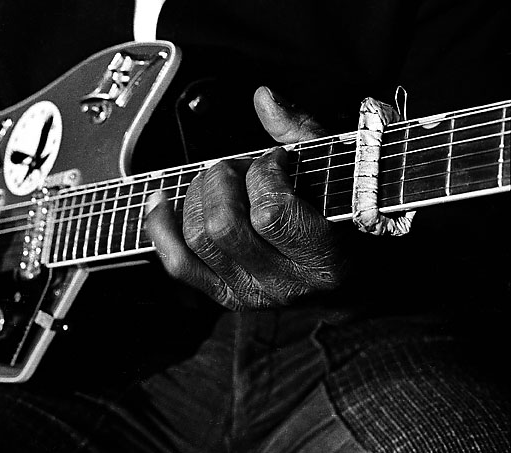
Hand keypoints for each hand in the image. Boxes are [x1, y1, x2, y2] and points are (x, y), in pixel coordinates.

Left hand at [145, 86, 347, 309]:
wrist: (353, 269)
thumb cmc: (346, 212)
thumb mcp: (338, 169)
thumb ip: (301, 132)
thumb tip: (263, 98)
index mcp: (323, 259)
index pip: (270, 214)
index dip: (264, 173)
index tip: (274, 159)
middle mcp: (283, 284)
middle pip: (222, 226)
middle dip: (223, 180)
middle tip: (239, 167)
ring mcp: (249, 292)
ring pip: (197, 240)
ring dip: (197, 196)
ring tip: (218, 182)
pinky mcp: (222, 292)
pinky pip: (177, 262)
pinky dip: (161, 226)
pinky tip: (162, 198)